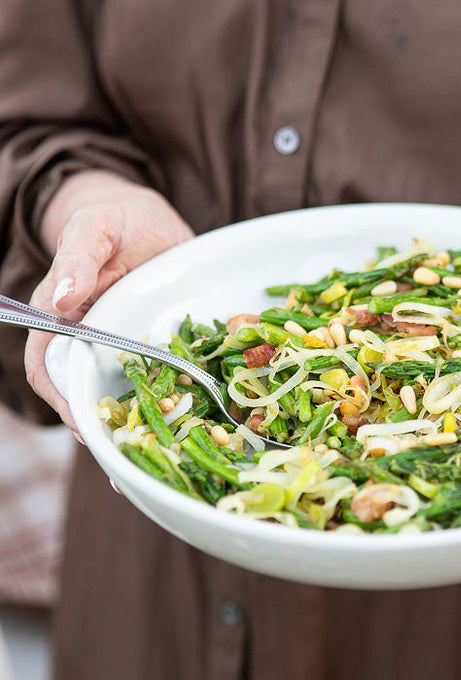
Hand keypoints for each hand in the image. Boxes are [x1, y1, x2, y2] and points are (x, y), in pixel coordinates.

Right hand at [25, 170, 194, 431]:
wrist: (149, 219)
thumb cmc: (117, 219)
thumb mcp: (97, 226)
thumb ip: (79, 256)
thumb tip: (63, 298)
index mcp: (61, 313)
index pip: (47, 365)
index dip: (61, 397)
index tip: (86, 424)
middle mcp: (88, 335)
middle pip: (84, 386)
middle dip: (102, 421)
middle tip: (129, 449)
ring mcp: (122, 343)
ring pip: (119, 388)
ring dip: (134, 417)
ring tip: (155, 444)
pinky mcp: (151, 343)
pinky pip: (155, 375)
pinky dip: (164, 395)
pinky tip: (183, 414)